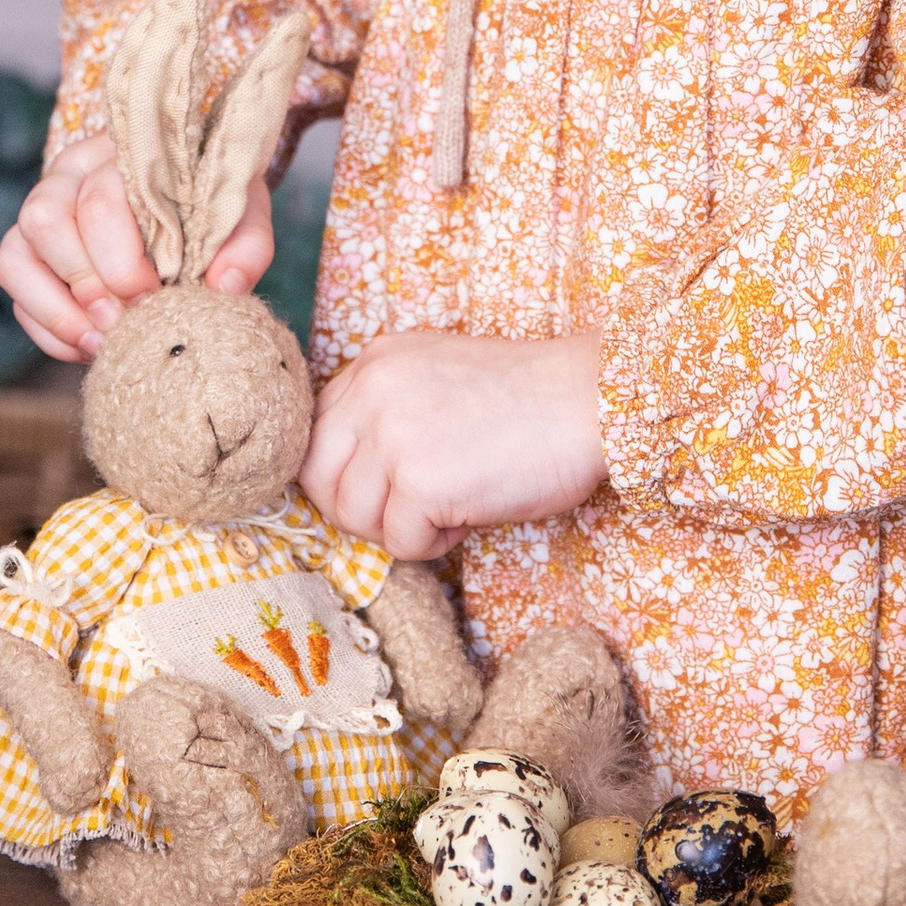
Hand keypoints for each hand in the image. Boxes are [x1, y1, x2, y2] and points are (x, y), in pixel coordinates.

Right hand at [0, 126, 272, 362]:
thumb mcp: (240, 212)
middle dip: (87, 285)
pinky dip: (45, 326)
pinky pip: (13, 286)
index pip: (99, 198)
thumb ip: (244, 245)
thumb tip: (225, 286)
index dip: (121, 260)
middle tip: (128, 322)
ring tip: (103, 342)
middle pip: (45, 220)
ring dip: (57, 311)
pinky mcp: (26, 247)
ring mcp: (40, 208)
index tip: (156, 296)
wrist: (185, 198)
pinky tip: (87, 346)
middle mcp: (69, 173)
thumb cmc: (210, 203)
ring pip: (15, 254)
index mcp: (121, 154)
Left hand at [302, 329, 604, 560]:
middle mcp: (371, 389)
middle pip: (317, 478)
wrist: (591, 401)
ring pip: (352, 516)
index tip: (382, 490)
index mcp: (373, 361)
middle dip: (359, 509)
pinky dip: (434, 545)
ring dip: (398, 528)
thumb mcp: (436, 381)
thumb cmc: (527, 402)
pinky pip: (399, 542)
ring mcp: (391, 434)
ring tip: (449, 508)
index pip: (313, 434)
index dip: (344, 474)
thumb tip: (346, 481)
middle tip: (412, 510)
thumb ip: (385, 412)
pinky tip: (469, 517)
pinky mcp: (419, 480)